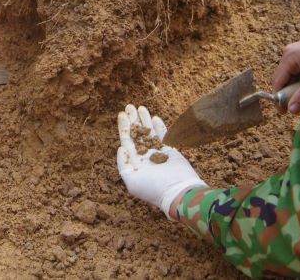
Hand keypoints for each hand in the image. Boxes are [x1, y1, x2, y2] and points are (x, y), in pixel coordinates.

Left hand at [116, 104, 206, 218]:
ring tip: (140, 107)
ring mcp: (158, 154)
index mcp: (135, 163)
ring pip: (150, 133)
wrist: (179, 192)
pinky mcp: (171, 151)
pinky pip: (164, 136)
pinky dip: (159, 127)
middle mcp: (146, 157)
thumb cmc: (154, 188)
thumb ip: (123, 165)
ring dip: (145, 120)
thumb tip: (120, 148)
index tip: (122, 115)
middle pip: (137, 134)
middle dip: (133, 121)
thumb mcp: (132, 181)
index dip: (124, 128)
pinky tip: (154, 117)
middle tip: (129, 106)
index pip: (127, 141)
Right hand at [272, 38, 299, 113]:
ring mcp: (295, 52)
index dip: (278, 98)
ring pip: (291, 75)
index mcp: (289, 58)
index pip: (277, 81)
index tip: (283, 112)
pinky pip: (297, 70)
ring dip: (297, 87)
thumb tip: (291, 110)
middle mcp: (288, 53)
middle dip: (290, 92)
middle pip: (283, 78)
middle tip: (299, 106)